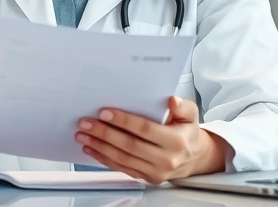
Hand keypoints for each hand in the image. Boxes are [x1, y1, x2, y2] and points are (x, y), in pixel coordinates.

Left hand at [75, 96, 230, 184]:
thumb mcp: (191, 115)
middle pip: (129, 145)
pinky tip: (92, 148)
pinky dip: (103, 158)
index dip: (123, 121)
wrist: (194, 158)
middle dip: (104, 133)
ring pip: (122, 159)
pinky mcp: (146, 178)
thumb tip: (172, 100)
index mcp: (176, 141)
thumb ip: (183, 106)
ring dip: (99, 146)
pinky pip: (121, 168)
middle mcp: (165, 159)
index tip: (104, 112)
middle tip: (86, 122)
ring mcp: (155, 171)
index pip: (145, 129)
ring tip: (83, 134)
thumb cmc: (187, 132)